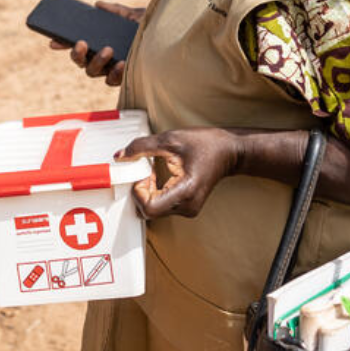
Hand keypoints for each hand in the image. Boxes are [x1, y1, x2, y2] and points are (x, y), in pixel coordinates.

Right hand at [48, 1, 143, 87]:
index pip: (78, 45)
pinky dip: (115, 73)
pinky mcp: (124, 78)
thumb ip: (116, 10)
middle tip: (82, 43)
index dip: (63, 44)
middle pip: (81, 61)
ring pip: (93, 72)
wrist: (171, 38)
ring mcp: (112, 69)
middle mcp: (103, 59)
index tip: (53, 41)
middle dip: (77, 54)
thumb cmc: (151, 29)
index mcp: (100, 43)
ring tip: (108, 50)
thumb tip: (98, 5)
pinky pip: (113, 80)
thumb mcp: (134, 16)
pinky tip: (122, 63)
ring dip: (97, 62)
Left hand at [115, 128, 240, 218]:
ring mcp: (189, 210)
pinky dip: (154, 194)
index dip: (138, 192)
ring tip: (154, 172)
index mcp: (186, 191)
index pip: (149, 207)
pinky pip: (161, 207)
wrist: (230, 152)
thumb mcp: (171, 139)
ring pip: (153, 210)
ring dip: (147, 192)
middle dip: (140, 191)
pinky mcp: (187, 208)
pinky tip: (160, 177)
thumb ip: (142, 147)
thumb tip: (120, 156)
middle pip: (149, 211)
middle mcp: (188, 206)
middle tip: (145, 170)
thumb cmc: (205, 144)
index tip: (142, 173)